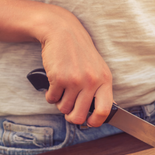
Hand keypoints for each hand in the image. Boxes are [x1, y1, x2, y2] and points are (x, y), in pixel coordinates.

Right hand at [40, 5, 112, 126]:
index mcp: (104, 80)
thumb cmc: (80, 53)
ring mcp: (74, 80)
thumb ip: (100, 90)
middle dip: (71, 117)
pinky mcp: (58, 78)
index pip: (104, 110)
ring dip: (60, 104)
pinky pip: (52, 99)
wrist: (63, 32)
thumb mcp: (98, 69)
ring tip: (62, 91)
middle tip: (69, 112)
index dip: (95, 122)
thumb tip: (99, 114)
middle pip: (79, 116)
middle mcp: (91, 81)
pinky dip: (50, 95)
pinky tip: (54, 85)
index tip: (89, 123)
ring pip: (64, 109)